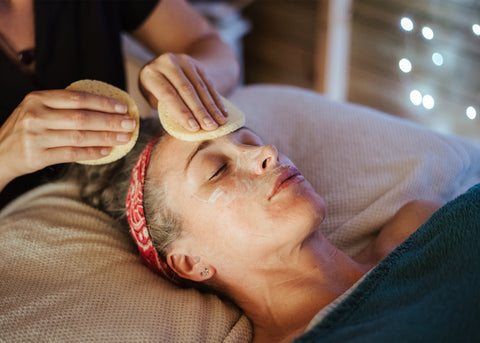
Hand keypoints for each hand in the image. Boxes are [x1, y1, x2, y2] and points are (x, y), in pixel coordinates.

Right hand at [0, 89, 136, 188]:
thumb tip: (105, 107)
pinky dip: (93, 152)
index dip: (103, 102)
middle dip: (110, 121)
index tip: (123, 107)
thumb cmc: (27, 129)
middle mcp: (35, 115)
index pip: (77, 98)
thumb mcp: (37, 110)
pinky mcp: (37, 157)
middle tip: (130, 124)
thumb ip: (63, 106)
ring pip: (80, 137)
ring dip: (106, 137)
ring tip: (125, 138)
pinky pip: (72, 154)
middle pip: (82, 118)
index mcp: (38, 99)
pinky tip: (108, 151)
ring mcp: (35, 137)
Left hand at [139, 52, 227, 131]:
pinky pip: (209, 83)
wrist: (163, 67)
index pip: (168, 95)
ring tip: (219, 122)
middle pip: (186, 90)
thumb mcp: (154, 99)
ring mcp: (183, 61)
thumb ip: (167, 110)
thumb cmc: (156, 91)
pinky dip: (216, 100)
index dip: (182, 112)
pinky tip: (222, 112)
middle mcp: (167, 63)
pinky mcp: (196, 63)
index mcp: (151, 74)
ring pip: (200, 87)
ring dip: (211, 107)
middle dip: (200, 111)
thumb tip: (187, 128)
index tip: (194, 128)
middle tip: (210, 127)